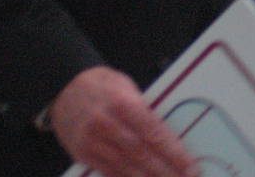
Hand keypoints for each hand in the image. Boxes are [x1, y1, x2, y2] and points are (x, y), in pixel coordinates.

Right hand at [50, 66, 198, 176]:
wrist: (63, 88)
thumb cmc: (100, 86)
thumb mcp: (126, 87)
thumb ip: (145, 112)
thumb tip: (169, 138)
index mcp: (121, 103)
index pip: (154, 133)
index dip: (174, 153)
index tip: (190, 166)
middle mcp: (106, 123)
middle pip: (142, 154)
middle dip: (166, 171)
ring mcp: (92, 141)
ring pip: (126, 167)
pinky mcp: (83, 154)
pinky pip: (110, 172)